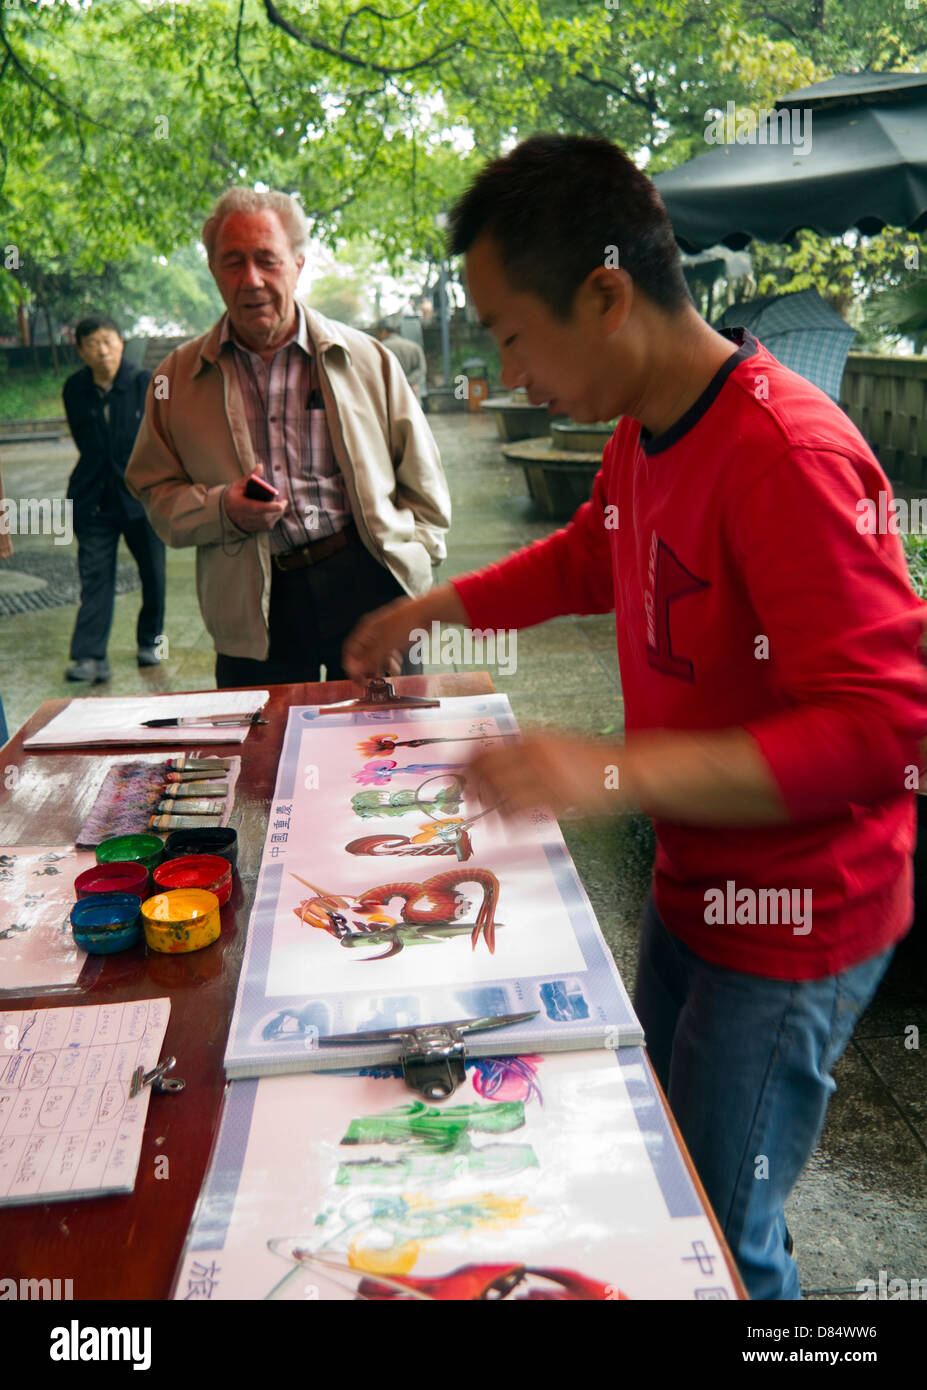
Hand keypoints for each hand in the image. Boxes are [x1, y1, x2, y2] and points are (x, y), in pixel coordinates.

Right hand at [223, 464, 287, 531]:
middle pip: (265, 517)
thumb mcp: (239, 485)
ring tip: (280, 506)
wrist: (223, 510)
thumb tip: (260, 466)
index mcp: (240, 505)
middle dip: (277, 510)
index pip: (257, 508)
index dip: (271, 507)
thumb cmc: (232, 495)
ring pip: (267, 523)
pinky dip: (272, 520)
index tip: (281, 504)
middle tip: (284, 502)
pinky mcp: (251, 529)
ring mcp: (248, 525)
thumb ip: (250, 477)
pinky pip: (266, 527)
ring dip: (276, 515)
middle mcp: (244, 517)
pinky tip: (274, 513)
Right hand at [343, 597, 420, 679]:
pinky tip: (396, 668)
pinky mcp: (396, 638)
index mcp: (366, 630)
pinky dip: (391, 662)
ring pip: (377, 655)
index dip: (352, 667)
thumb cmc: (407, 622)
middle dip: (368, 669)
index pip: (350, 651)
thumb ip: (369, 659)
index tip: (358, 679)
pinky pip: (389, 653)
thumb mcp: (386, 646)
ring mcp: (385, 634)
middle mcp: (374, 632)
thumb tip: (355, 670)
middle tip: (372, 681)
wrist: (427, 612)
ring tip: (387, 675)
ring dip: (381, 667)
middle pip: (364, 654)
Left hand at [469, 734, 629, 819]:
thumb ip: (524, 750)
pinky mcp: (557, 798)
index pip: (486, 749)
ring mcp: (546, 776)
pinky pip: (522, 811)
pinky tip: (510, 827)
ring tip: (493, 820)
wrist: (621, 769)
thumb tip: (491, 762)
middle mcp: (536, 755)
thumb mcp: (554, 742)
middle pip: (488, 772)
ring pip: (502, 795)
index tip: (462, 777)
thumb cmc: (587, 758)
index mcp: (533, 739)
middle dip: (474, 790)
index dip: (468, 765)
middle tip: (471, 803)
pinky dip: (510, 822)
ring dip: (491, 811)